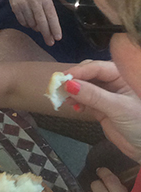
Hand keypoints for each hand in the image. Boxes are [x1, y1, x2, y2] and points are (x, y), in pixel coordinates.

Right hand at [7, 0, 61, 44]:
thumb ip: (48, 11)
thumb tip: (50, 29)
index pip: (51, 16)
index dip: (55, 28)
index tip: (58, 37)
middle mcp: (34, 1)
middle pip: (41, 22)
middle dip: (47, 34)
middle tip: (50, 42)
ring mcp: (24, 4)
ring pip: (31, 24)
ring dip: (35, 28)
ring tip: (36, 24)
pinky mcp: (15, 7)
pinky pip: (22, 22)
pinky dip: (27, 24)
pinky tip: (28, 20)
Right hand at [67, 41, 140, 161]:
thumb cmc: (139, 124)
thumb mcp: (118, 108)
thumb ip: (94, 96)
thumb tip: (69, 85)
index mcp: (122, 75)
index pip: (97, 67)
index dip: (79, 71)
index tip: (63, 78)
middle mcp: (113, 82)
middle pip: (88, 74)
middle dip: (73, 80)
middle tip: (59, 88)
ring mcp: (106, 94)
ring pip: (83, 86)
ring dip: (72, 91)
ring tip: (63, 98)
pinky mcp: (100, 107)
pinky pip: (83, 99)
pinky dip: (76, 101)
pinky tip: (72, 106)